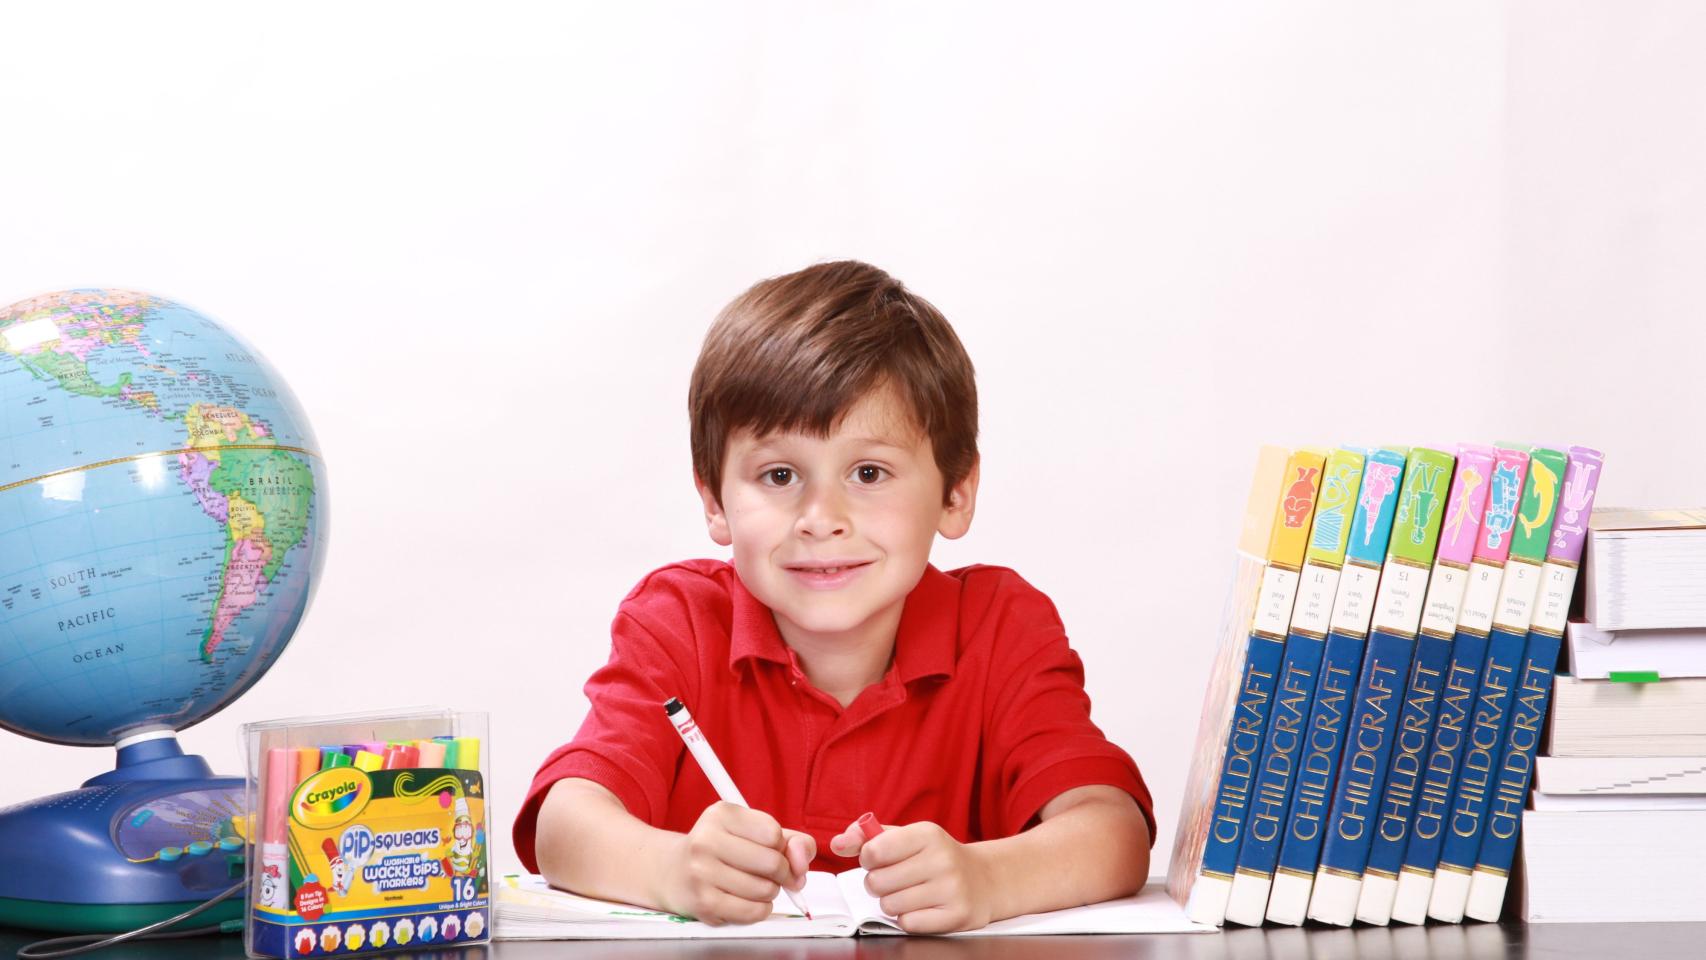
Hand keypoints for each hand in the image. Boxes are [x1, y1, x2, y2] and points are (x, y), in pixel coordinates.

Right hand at [660, 802, 814, 924]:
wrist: (672, 871)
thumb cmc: (720, 849)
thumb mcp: (752, 831)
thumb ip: (791, 840)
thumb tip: (802, 861)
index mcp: (721, 814)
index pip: (774, 833)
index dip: (782, 847)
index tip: (774, 851)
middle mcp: (707, 839)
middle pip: (773, 862)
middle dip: (782, 873)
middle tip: (772, 874)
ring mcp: (702, 872)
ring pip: (765, 890)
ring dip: (770, 892)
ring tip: (754, 885)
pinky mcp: (704, 902)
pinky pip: (753, 911)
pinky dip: (760, 909)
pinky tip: (748, 900)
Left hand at [831, 819, 995, 933]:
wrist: (983, 879)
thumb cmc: (934, 857)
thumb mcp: (906, 838)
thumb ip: (867, 838)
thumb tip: (836, 844)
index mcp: (927, 833)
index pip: (873, 851)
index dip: (868, 859)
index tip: (879, 859)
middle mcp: (942, 859)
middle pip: (877, 882)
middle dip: (878, 884)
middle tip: (895, 880)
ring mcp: (952, 888)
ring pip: (890, 906)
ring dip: (892, 903)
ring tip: (910, 893)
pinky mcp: (957, 915)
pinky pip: (908, 924)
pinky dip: (908, 919)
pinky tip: (922, 907)